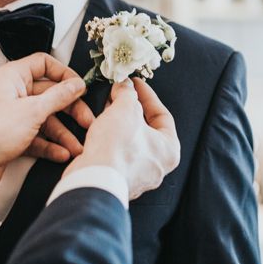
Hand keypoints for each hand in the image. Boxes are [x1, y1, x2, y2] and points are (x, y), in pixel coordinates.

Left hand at [0, 53, 92, 198]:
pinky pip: (39, 136)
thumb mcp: (32, 111)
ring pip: (46, 119)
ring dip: (63, 133)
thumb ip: (58, 96)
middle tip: (86, 120)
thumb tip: (76, 85)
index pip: (44, 64)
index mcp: (13, 77)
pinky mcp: (14, 135)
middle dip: (70, 109)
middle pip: (50, 94)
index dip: (64, 73)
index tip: (79, 87)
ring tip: (76, 146)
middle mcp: (13, 93)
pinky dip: (51, 145)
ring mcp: (14, 115)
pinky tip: (61, 153)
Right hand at [64, 77, 179, 199]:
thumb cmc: (118, 148)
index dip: (147, 95)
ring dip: (118, 122)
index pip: (162, 115)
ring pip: (129, 141)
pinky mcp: (116, 178)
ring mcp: (136, 175)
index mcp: (168, 150)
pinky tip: (97, 125)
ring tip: (105, 106)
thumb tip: (125, 85)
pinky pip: (115, 153)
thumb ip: (127, 93)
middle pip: (145, 128)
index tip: (135, 84)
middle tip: (118, 93)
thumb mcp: (126, 109)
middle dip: (130, 108)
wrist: (94, 180)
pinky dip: (108, 138)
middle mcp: (156, 166)